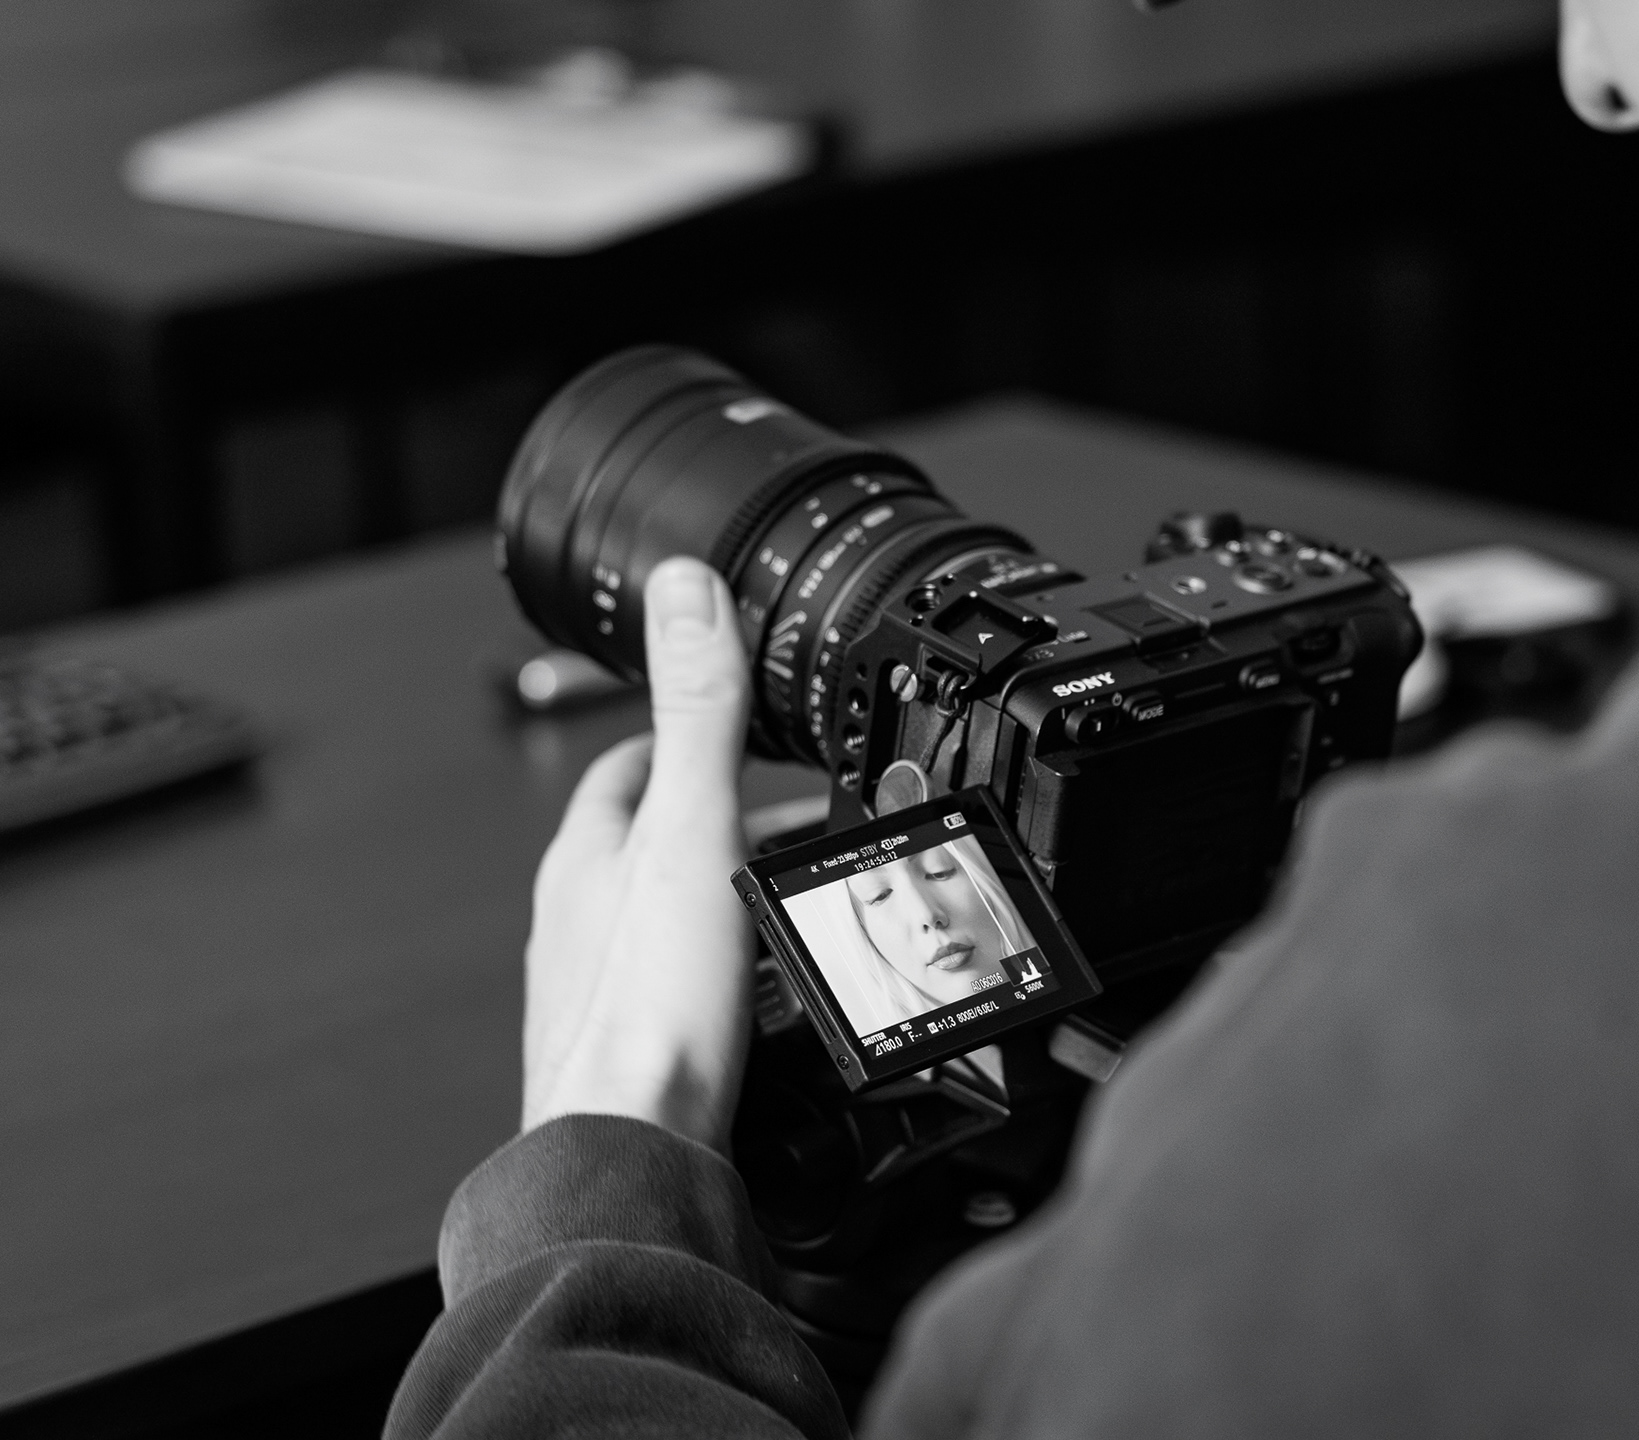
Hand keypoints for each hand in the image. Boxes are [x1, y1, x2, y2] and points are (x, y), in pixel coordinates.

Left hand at [520, 558, 754, 1148]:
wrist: (632, 1154)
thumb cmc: (649, 1012)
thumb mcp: (689, 833)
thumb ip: (698, 710)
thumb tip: (686, 592)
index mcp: (588, 858)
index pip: (626, 765)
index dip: (681, 735)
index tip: (730, 724)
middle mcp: (581, 922)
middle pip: (654, 846)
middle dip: (725, 822)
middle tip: (792, 818)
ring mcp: (603, 990)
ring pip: (674, 921)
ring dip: (732, 900)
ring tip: (797, 901)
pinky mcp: (635, 1051)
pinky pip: (693, 988)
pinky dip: (738, 975)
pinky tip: (774, 999)